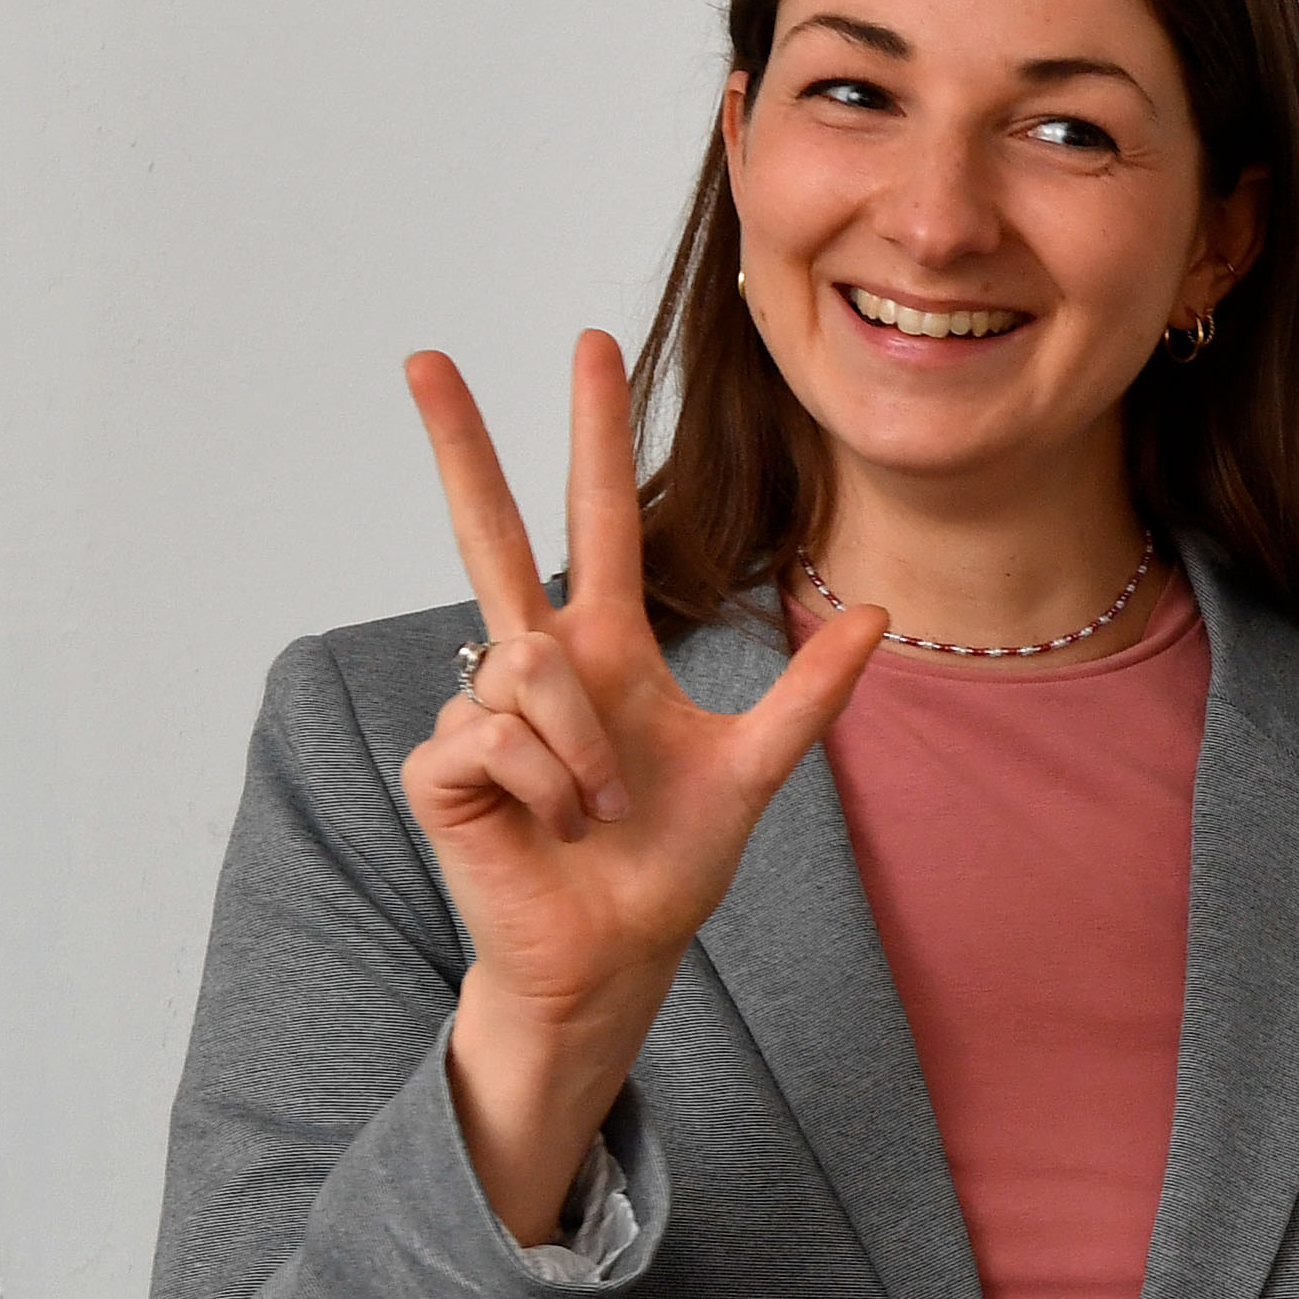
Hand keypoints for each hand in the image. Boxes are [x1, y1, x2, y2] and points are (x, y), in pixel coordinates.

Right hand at [401, 333, 882, 1236]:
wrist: (617, 952)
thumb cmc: (667, 866)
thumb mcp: (755, 768)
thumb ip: (809, 694)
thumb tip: (874, 614)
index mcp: (603, 650)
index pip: (594, 520)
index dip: (594, 438)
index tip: (590, 346)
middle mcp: (533, 665)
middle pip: (486, 532)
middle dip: (459, 443)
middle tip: (424, 354)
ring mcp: (479, 710)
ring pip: (525, 666)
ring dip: (584, 751)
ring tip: (601, 807)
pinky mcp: (443, 764)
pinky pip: (500, 735)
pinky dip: (550, 785)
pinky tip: (556, 822)